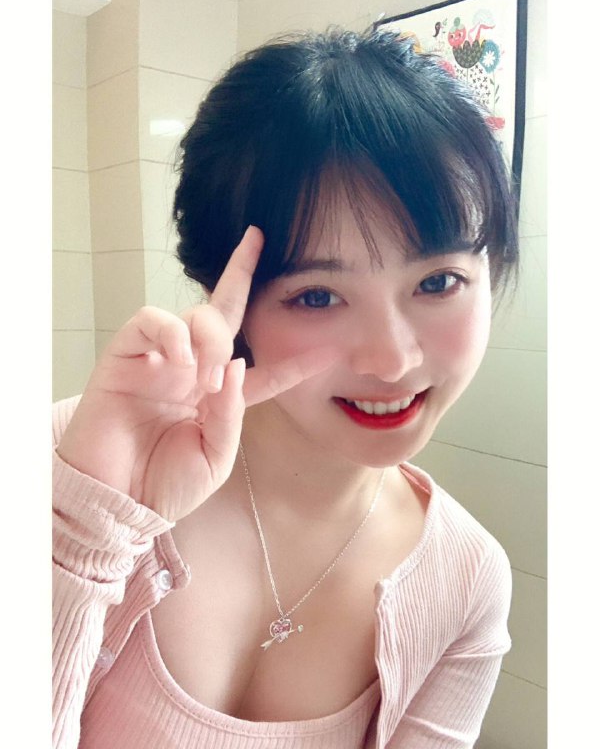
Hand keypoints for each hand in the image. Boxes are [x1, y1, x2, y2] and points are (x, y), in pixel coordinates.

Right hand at [57, 227, 336, 521]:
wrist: (114, 504)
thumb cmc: (163, 486)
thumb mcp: (215, 458)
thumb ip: (232, 413)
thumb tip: (237, 363)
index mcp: (217, 398)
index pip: (262, 369)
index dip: (295, 361)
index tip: (330, 350)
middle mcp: (191, 370)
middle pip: (223, 311)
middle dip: (242, 274)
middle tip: (254, 288)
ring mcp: (159, 360)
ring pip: (195, 313)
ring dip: (212, 338)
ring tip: (207, 378)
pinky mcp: (124, 357)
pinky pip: (150, 321)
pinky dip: (171, 332)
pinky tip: (180, 360)